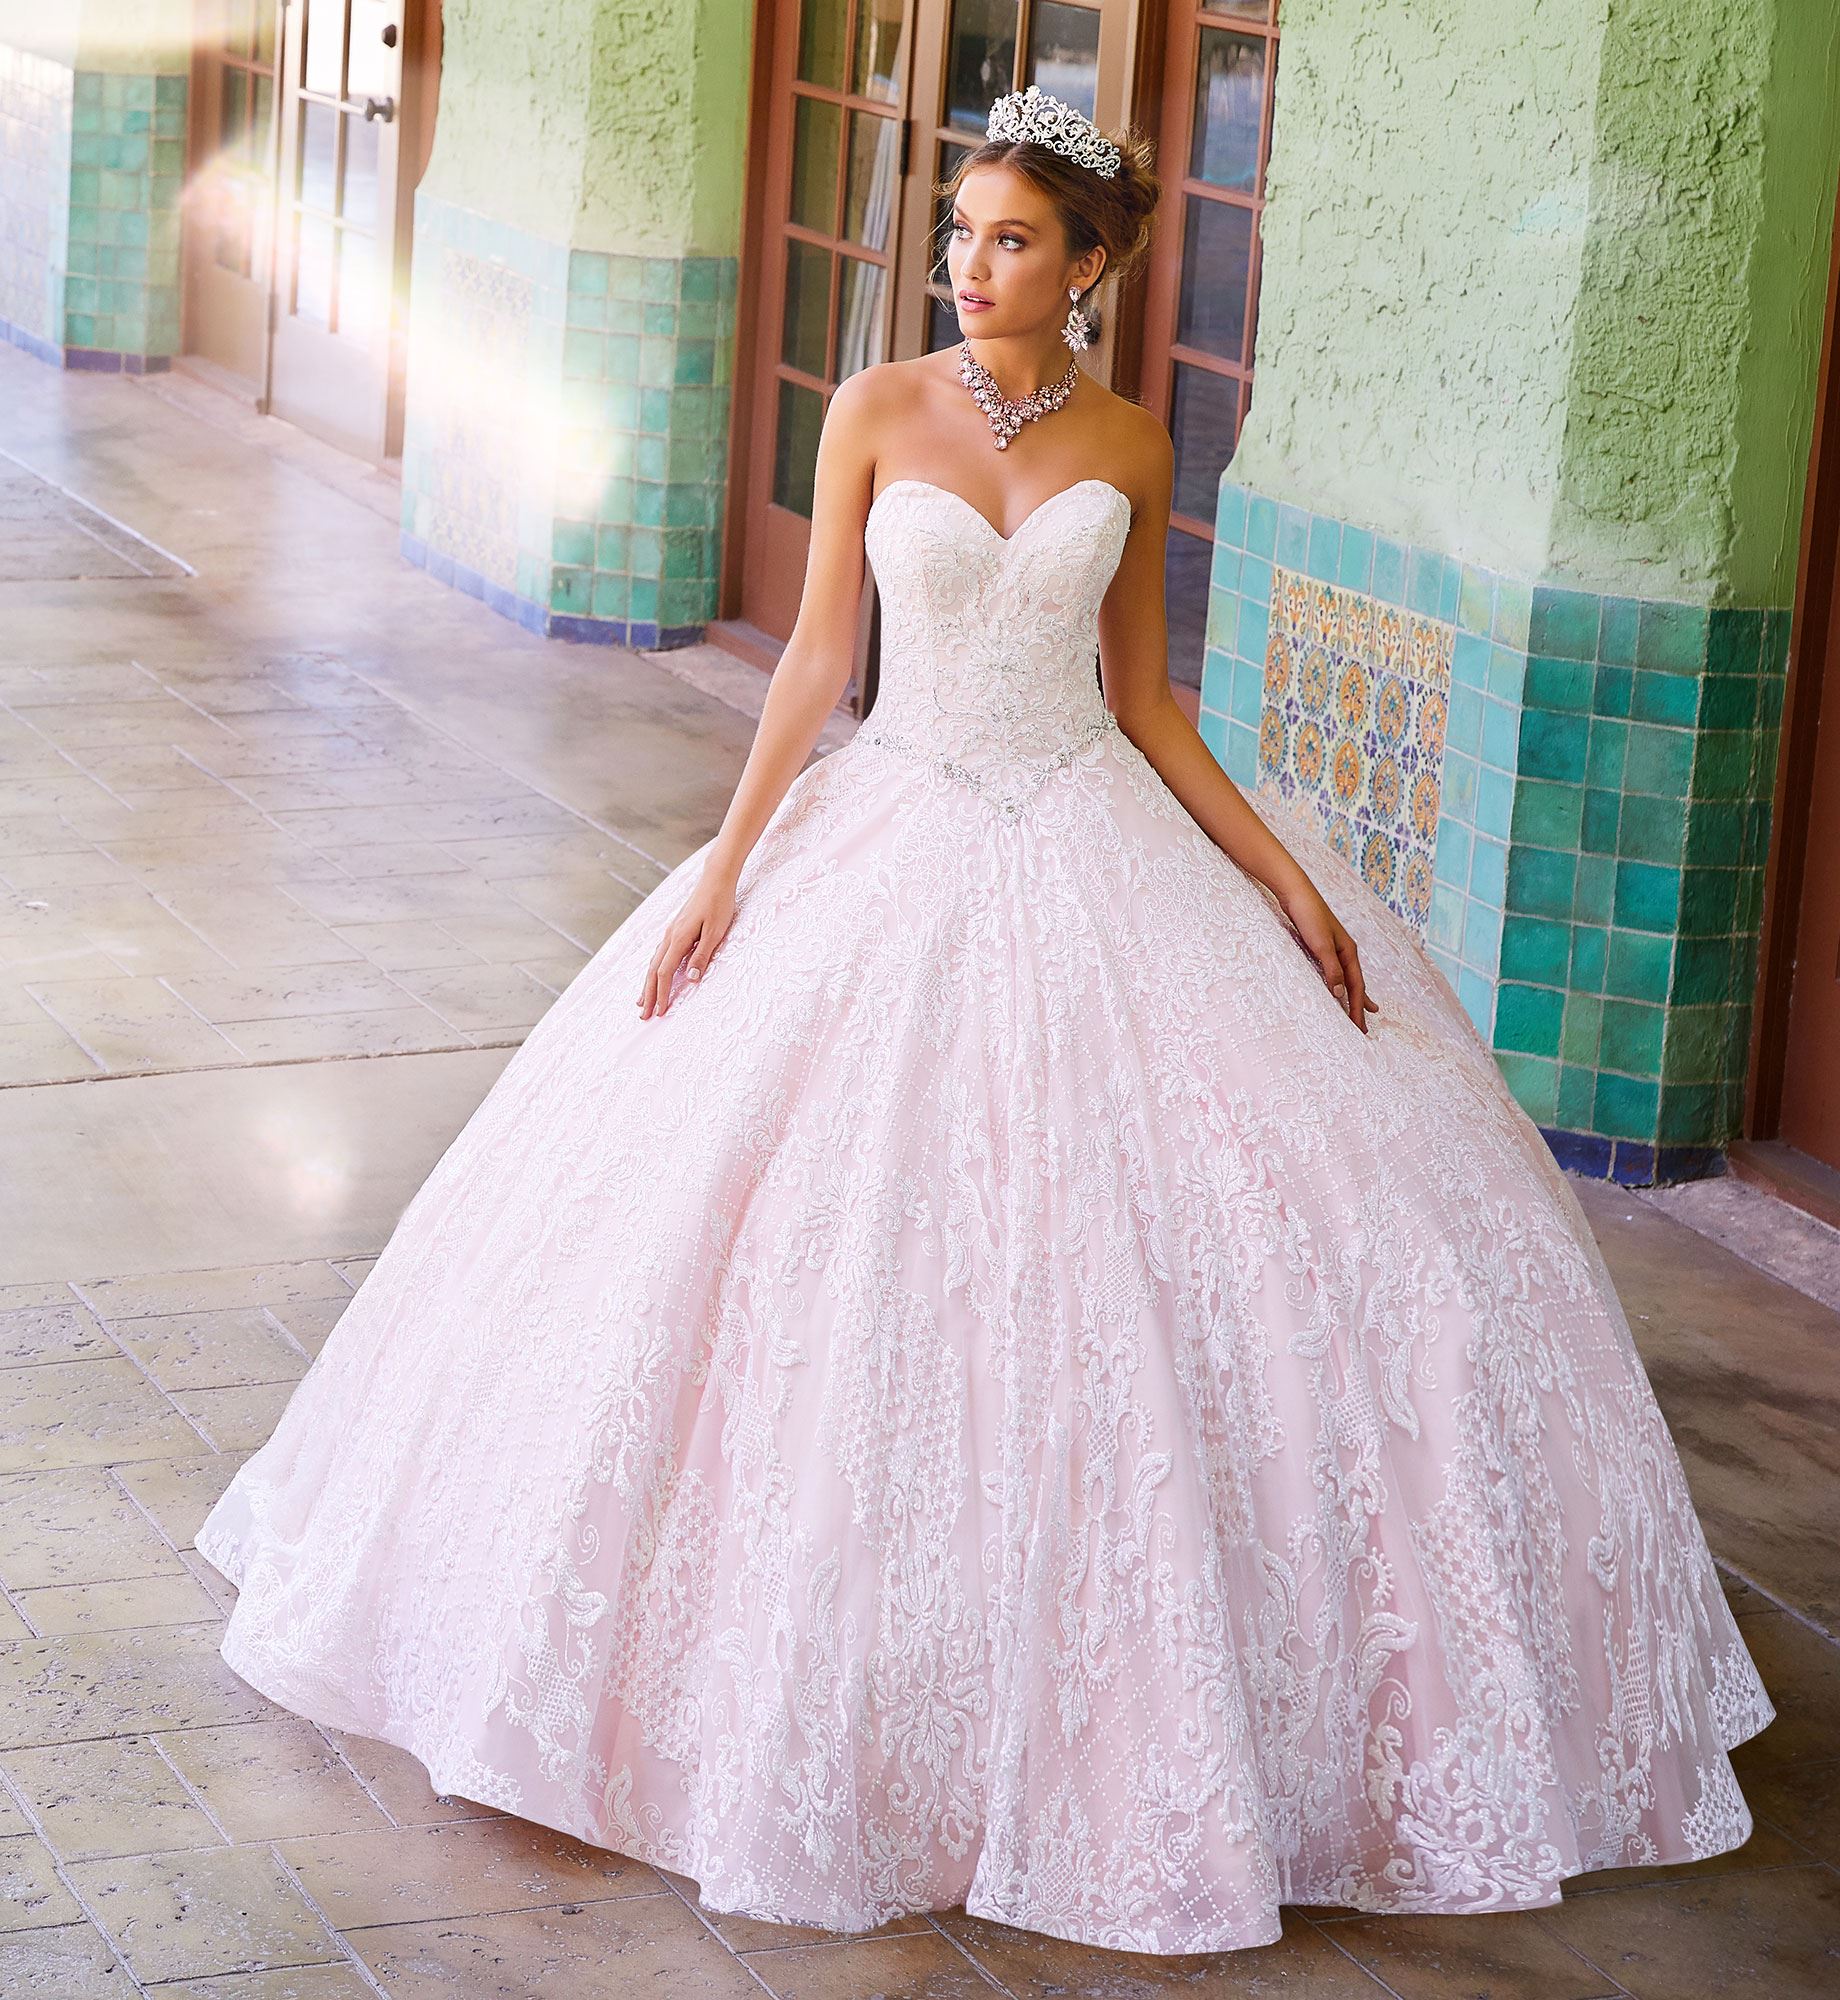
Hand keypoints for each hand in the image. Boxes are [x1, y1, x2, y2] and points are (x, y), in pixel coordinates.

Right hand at [638, 866, 737, 1017]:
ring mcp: (671, 931)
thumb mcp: (716, 932)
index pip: (664, 973)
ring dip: (648, 983)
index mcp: (679, 938)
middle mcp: (670, 936)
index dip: (661, 994)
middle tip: (643, 1015)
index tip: (660, 1012)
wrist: (716, 879)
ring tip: (642, 1001)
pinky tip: (654, 976)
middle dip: (648, 994)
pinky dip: (654, 969)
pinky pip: (659, 954)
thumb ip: (702, 955)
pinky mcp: (675, 928)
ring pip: (653, 962)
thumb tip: (690, 978)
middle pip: (653, 970)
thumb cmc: (719, 904)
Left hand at [1277, 874, 1379, 1033]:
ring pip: (1348, 978)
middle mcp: (1345, 951)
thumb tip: (1340, 994)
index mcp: (1348, 952)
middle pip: (1356, 984)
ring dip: (1354, 996)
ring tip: (1362, 1010)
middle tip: (1363, 1028)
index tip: (1358, 1028)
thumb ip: (1331, 969)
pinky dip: (1340, 983)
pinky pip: (1335, 971)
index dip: (1357, 1009)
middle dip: (1360, 1007)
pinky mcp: (1322, 945)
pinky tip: (1336, 986)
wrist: (1295, 892)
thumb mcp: (1320, 945)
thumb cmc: (1308, 916)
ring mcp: (1335, 948)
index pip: (1356, 987)